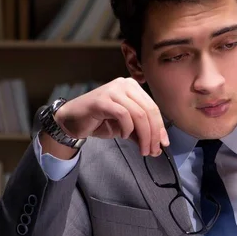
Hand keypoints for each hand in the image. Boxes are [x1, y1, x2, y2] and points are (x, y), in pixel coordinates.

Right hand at [54, 77, 168, 156]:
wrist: (72, 120)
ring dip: (144, 135)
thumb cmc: (100, 121)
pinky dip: (127, 128)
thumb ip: (141, 133)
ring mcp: (113, 90)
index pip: (153, 108)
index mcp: (133, 88)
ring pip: (138, 114)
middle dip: (154, 134)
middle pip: (148, 111)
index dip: (160, 127)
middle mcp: (125, 85)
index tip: (164, 144)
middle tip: (153, 150)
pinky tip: (124, 136)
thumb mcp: (126, 127)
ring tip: (142, 149)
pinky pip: (123, 115)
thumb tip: (158, 146)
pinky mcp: (102, 99)